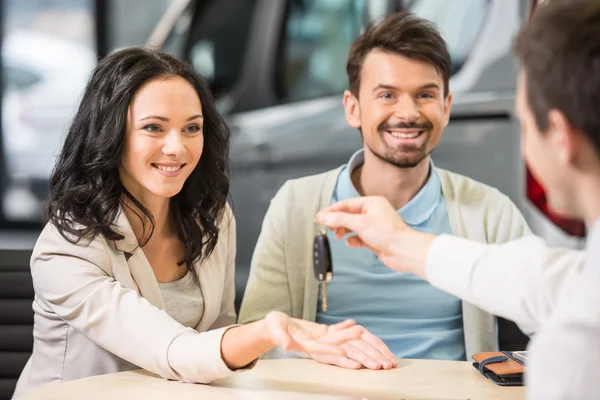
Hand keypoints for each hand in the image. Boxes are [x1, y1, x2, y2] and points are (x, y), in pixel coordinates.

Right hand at [263, 311, 361, 355]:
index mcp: (302, 344)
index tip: (341, 352)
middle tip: (357, 340)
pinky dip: (341, 326)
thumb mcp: (274, 329)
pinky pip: (332, 329)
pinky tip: (351, 322)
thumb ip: (281, 337)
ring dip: (347, 334)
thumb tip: (286, 345)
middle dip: (344, 343)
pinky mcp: (318, 331)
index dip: (330, 350)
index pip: (318, 349)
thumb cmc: (273, 326)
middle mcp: (313, 343)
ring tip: (359, 330)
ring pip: (334, 337)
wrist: (275, 326)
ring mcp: (317, 338)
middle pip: (331, 344)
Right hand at [309, 325, 397, 369]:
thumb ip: (360, 331)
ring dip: (367, 361)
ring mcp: (341, 346)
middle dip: (380, 358)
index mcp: (358, 331)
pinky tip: (357, 367)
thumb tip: (360, 325)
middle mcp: (351, 337)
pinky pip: (342, 359)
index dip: (385, 352)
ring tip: (377, 367)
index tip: (393, 361)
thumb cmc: (334, 335)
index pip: (375, 342)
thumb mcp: (349, 329)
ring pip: (357, 353)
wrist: (311, 336)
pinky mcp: (332, 354)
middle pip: (368, 348)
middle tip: (388, 367)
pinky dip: (349, 363)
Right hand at [316, 196, 434, 275]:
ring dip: (344, 231)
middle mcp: (373, 212)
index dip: (332, 211)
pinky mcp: (375, 239)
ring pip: (353, 226)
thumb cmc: (388, 233)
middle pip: (348, 215)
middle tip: (327, 227)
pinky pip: (359, 237)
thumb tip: (323, 217)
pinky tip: (350, 243)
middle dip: (337, 221)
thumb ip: (339, 220)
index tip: (319, 217)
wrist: (404, 251)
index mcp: (372, 203)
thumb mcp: (360, 223)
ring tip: (337, 235)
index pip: (346, 204)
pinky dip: (353, 240)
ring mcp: (374, 226)